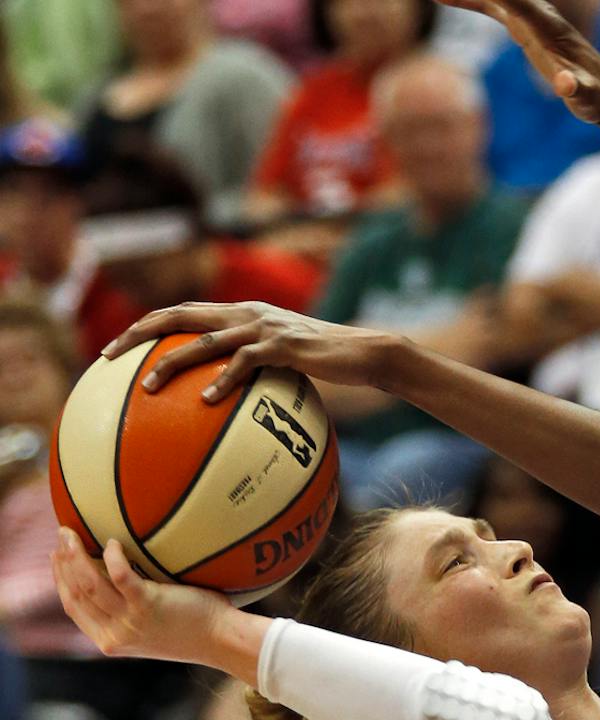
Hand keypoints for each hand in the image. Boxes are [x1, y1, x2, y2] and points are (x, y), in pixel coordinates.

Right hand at [51, 529, 248, 667]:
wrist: (221, 640)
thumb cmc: (192, 628)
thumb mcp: (148, 628)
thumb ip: (126, 613)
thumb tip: (112, 578)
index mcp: (109, 641)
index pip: (73, 607)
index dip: (60, 579)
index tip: (56, 556)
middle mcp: (115, 634)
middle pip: (76, 592)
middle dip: (63, 561)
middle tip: (62, 534)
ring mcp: (131, 621)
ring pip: (89, 584)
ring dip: (76, 555)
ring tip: (74, 532)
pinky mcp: (149, 606)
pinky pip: (121, 576)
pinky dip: (113, 557)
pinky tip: (115, 542)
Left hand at [101, 302, 397, 401]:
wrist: (366, 351)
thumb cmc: (328, 363)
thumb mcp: (284, 360)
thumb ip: (254, 367)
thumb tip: (226, 398)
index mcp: (241, 312)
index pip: (181, 311)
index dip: (144, 327)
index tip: (114, 350)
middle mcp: (245, 312)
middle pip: (178, 315)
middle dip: (137, 334)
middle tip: (106, 357)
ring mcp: (263, 327)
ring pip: (204, 340)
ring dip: (171, 362)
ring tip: (147, 388)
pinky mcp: (283, 346)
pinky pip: (244, 363)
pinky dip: (222, 381)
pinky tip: (205, 401)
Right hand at [436, 0, 599, 123]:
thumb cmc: (595, 95)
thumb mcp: (586, 96)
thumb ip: (577, 89)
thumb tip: (566, 85)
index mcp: (548, 26)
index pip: (515, 2)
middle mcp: (539, 14)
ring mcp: (531, 17)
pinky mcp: (525, 27)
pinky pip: (492, 7)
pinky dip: (471, 2)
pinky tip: (445, 0)